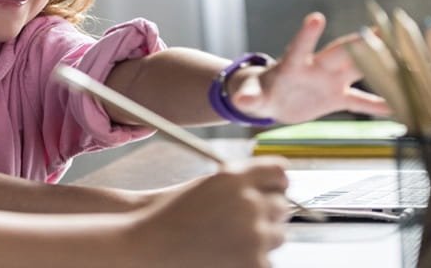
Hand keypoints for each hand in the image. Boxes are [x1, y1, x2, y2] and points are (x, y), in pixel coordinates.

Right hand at [132, 157, 289, 267]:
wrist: (148, 247)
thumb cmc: (168, 216)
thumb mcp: (205, 186)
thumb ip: (240, 182)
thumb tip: (272, 188)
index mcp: (234, 177)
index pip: (279, 172)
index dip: (276, 183)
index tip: (271, 191)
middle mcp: (249, 203)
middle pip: (282, 205)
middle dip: (267, 213)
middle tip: (244, 223)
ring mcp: (254, 235)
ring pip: (279, 236)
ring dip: (262, 239)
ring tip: (230, 242)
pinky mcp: (254, 263)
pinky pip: (267, 261)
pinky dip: (252, 261)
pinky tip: (227, 257)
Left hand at [232, 12, 389, 122]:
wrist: (270, 100)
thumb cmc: (258, 92)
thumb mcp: (251, 97)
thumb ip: (249, 97)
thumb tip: (241, 100)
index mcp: (293, 65)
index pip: (300, 46)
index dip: (307, 34)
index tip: (316, 18)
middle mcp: (316, 67)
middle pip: (339, 53)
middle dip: (358, 42)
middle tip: (379, 29)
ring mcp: (329, 80)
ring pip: (357, 69)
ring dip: (377, 62)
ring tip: (402, 53)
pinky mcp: (335, 97)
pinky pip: (359, 101)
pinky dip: (377, 104)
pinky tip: (398, 104)